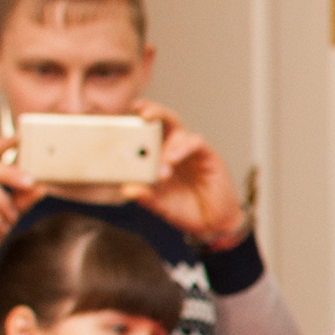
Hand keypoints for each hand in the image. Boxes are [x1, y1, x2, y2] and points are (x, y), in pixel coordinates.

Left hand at [122, 102, 245, 247]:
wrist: (213, 224)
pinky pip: (195, 142)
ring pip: (178, 128)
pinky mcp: (208, 156)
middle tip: (141, 113)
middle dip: (152, 111)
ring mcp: (190, 151)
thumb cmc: (186, 210)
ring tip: (161, 160)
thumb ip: (145, 196)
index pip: (146, 132)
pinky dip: (182, 148)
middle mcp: (174, 149)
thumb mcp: (161, 204)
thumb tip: (127, 189)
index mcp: (158, 156)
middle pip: (163, 120)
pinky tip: (173, 159)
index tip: (121, 116)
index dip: (134, 121)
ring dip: (167, 140)